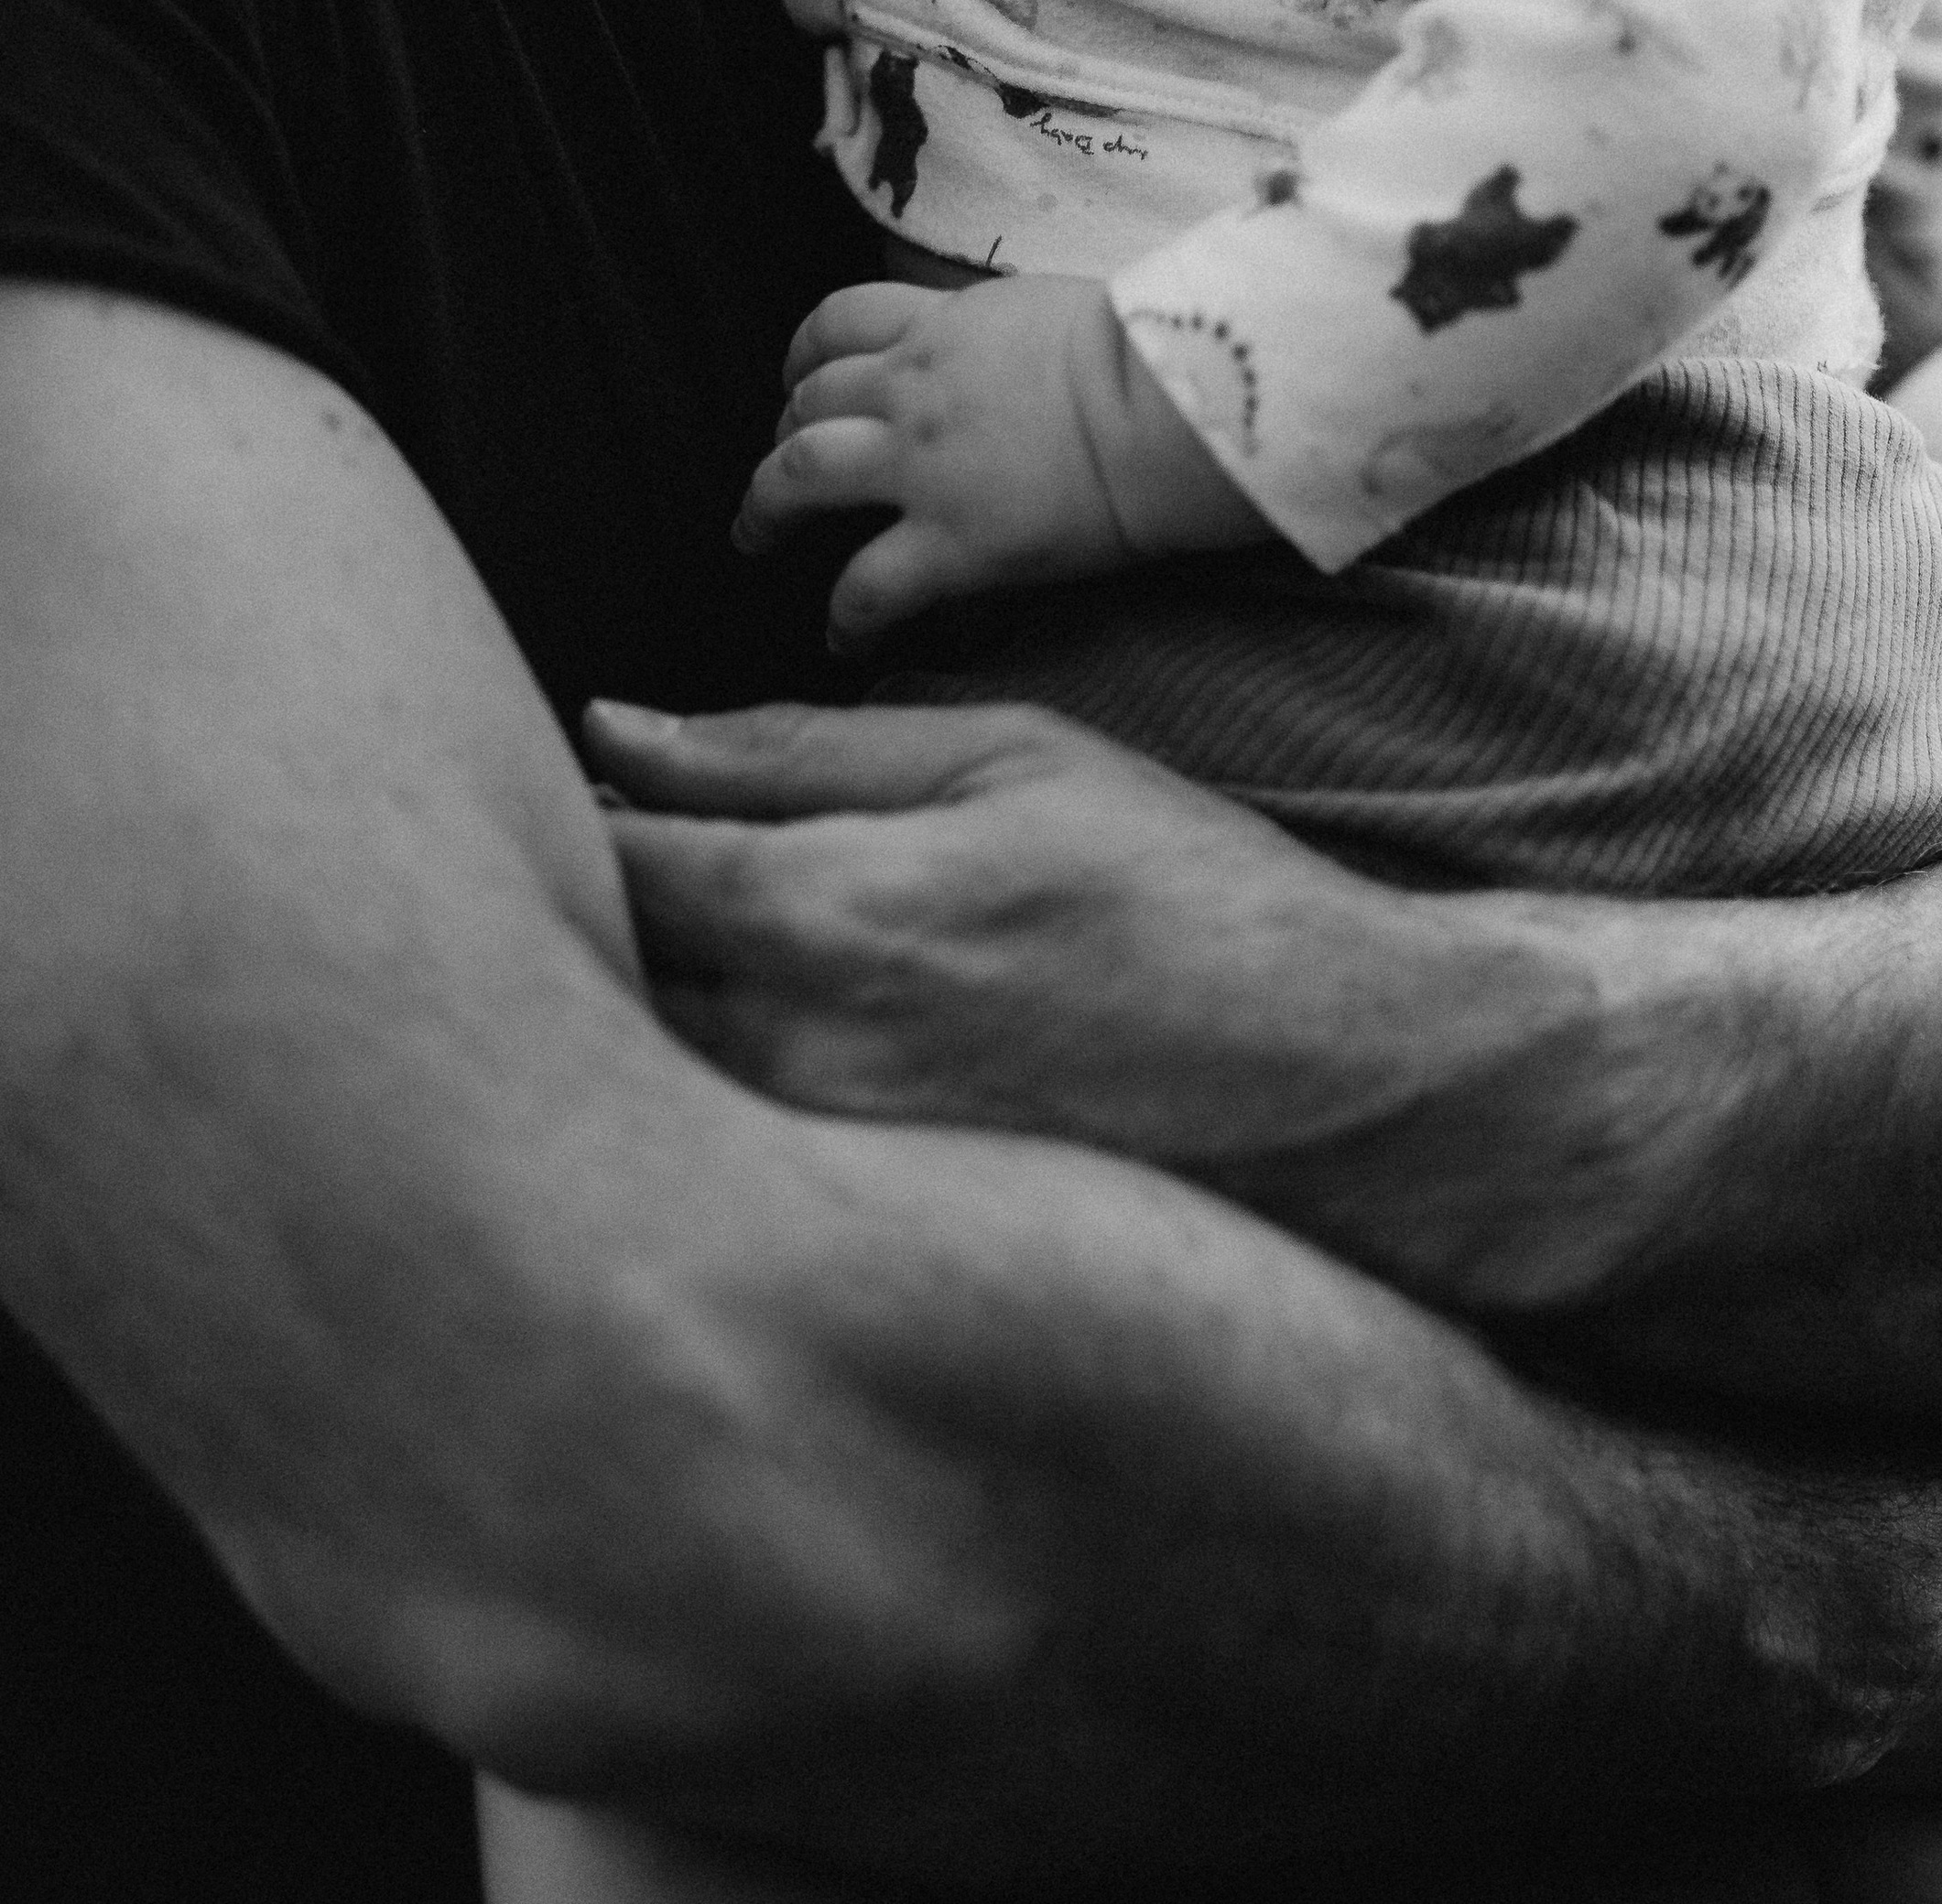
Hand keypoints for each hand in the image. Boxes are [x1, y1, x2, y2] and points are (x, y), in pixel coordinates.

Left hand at [575, 691, 1461, 1179]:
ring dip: (635, 1013)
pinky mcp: (854, 1236)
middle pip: (587, 983)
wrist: (1340, 1085)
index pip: (597, 860)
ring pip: (640, 1081)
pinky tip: (779, 1056)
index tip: (596, 789)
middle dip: (578, 920)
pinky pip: (715, 1157)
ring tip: (713, 962)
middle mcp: (790, 1060)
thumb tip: (618, 733)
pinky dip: (702, 1099)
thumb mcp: (1005, 759)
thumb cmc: (1182, 895)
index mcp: (818, 915)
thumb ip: (791, 751)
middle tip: (630, 871)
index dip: (573, 815)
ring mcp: (818, 1170)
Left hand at [733, 273, 1263, 649]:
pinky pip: (867, 586)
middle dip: (780, 435)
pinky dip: (843, 617)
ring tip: (755, 539)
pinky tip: (842, 639)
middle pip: (807, 402)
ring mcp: (923, 464)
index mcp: (944, 326)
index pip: (840, 323)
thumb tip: (1027, 350)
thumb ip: (1012, 333)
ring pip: (797, 475)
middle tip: (779, 474)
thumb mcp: (1060, 309)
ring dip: (765, 509)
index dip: (805, 356)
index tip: (801, 381)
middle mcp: (914, 387)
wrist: (1174, 402)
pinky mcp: (951, 541)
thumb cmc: (1153, 351)